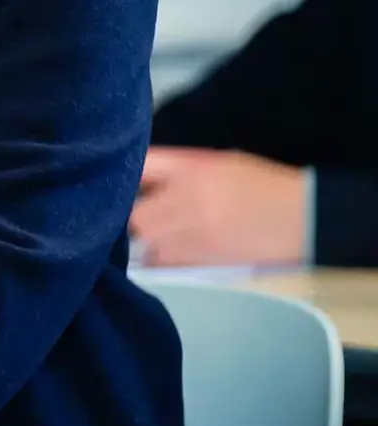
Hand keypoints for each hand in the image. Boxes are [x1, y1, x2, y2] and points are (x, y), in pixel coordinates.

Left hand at [129, 147, 309, 266]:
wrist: (302, 218)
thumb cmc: (259, 184)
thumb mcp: (216, 162)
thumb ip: (173, 167)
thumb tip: (137, 175)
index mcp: (190, 169)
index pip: (140, 170)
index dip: (124, 181)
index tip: (122, 187)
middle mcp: (187, 200)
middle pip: (136, 216)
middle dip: (134, 217)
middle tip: (142, 217)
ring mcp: (195, 233)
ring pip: (148, 243)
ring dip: (148, 240)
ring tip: (157, 236)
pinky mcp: (205, 260)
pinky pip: (167, 263)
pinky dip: (162, 259)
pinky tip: (169, 252)